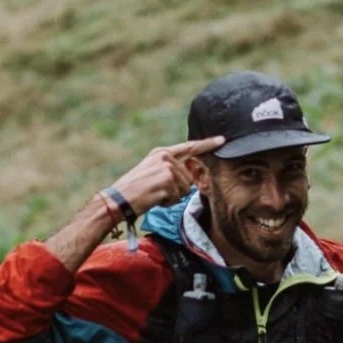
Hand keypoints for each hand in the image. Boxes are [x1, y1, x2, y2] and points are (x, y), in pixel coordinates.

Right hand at [109, 137, 223, 214]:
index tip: (222, 140)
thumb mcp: (152, 171)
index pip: (189, 147)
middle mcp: (165, 157)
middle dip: (178, 189)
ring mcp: (166, 168)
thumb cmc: (135, 189)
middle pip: (189, 177)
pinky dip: (168, 202)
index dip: (207, 144)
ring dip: (173, 197)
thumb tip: (191, 178)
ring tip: (155, 194)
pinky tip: (154, 198)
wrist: (120, 199)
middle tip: (158, 190)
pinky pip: (178, 197)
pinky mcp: (167, 180)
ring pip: (184, 188)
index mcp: (162, 152)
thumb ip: (171, 168)